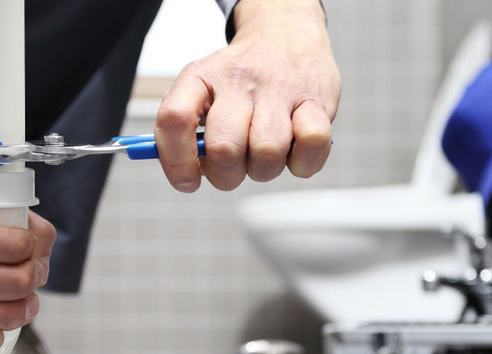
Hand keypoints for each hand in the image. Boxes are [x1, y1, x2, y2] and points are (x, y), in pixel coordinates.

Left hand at [154, 0, 339, 191]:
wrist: (286, 32)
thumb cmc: (242, 80)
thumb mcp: (203, 90)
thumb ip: (186, 132)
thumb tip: (187, 176)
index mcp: (201, 77)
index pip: (175, 119)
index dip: (177, 161)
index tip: (189, 182)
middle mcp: (238, 80)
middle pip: (224, 148)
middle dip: (228, 175)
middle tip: (236, 165)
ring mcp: (279, 89)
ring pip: (267, 152)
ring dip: (266, 168)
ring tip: (267, 151)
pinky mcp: (317, 101)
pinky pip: (311, 144)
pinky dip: (303, 160)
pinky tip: (296, 146)